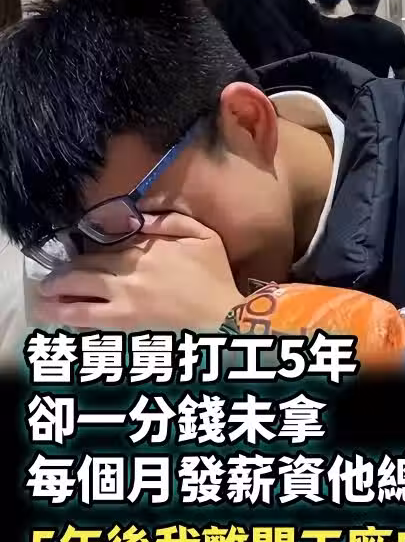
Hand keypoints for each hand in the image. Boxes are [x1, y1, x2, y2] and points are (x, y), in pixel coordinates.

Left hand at [34, 213, 243, 329]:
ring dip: (55, 298)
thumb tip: (137, 216)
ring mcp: (122, 301)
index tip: (73, 256)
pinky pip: (89, 320)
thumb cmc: (216, 278)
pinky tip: (63, 319)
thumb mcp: (203, 236)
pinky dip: (72, 319)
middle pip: (81, 271)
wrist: (224, 318)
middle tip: (48, 282)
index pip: (100, 247)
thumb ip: (170, 220)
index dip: (81, 252)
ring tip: (44, 301)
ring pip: (76, 297)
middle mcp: (126, 273)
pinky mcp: (125, 325)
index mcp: (143, 249)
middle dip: (60, 277)